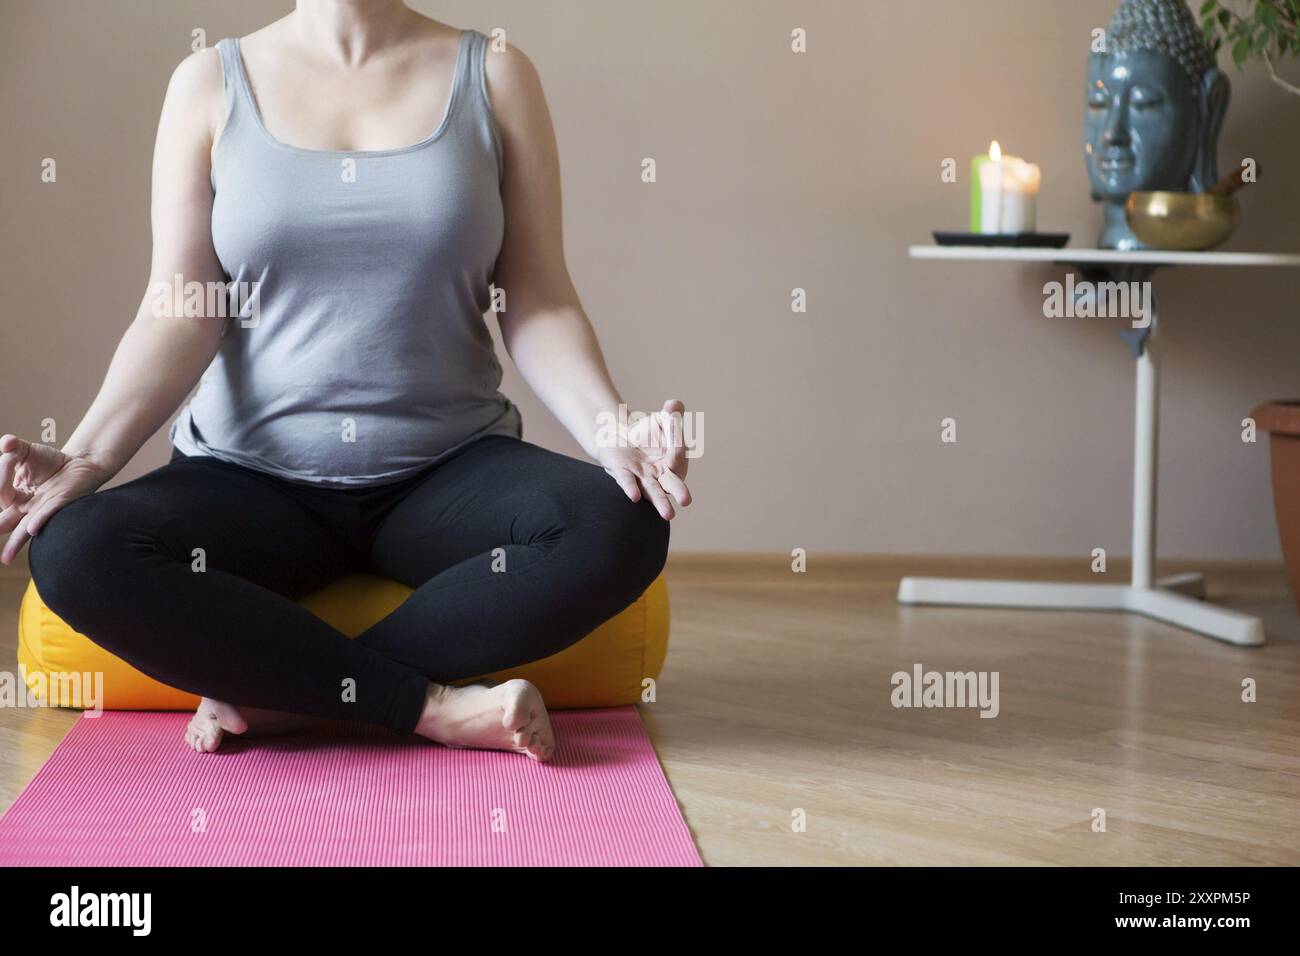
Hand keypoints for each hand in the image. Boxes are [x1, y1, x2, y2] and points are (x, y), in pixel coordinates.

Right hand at [0, 435, 110, 563]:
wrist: (80, 463)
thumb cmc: (49, 461)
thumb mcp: (26, 451)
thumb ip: (12, 446)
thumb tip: (6, 442)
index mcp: (13, 497)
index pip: (0, 493)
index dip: (1, 475)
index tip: (8, 453)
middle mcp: (25, 507)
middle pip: (5, 522)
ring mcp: (42, 509)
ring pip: (23, 529)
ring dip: (15, 542)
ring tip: (5, 558)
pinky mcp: (60, 504)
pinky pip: (47, 514)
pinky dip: (39, 521)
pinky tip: (31, 528)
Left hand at [597, 399, 692, 519]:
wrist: (620, 436)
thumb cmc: (648, 432)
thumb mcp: (663, 418)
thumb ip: (673, 412)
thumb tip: (673, 406)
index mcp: (675, 461)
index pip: (679, 454)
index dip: (677, 442)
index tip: (675, 433)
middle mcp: (661, 474)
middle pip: (672, 484)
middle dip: (680, 491)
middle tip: (686, 500)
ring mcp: (643, 477)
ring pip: (654, 492)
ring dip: (660, 502)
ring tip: (669, 515)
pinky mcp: (623, 473)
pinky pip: (628, 482)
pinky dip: (631, 489)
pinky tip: (635, 496)